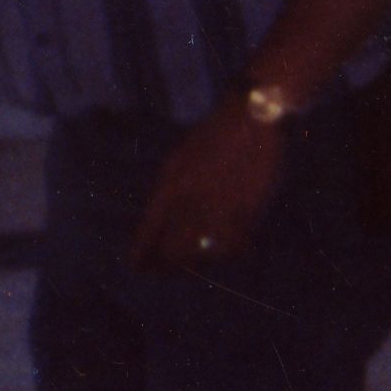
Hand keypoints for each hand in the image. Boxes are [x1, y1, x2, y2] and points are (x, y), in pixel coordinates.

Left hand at [128, 105, 286, 273]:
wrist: (250, 119)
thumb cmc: (211, 137)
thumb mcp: (177, 161)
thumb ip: (167, 193)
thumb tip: (160, 222)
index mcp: (169, 191)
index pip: (148, 234)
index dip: (142, 256)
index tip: (139, 269)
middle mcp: (190, 205)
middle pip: (173, 252)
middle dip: (170, 266)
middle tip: (172, 271)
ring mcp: (219, 209)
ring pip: (204, 254)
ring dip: (203, 262)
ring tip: (204, 262)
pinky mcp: (247, 211)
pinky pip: (235, 246)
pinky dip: (233, 252)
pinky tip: (236, 250)